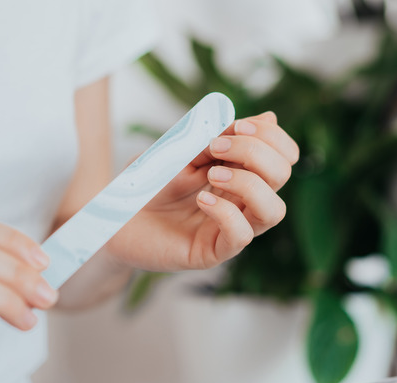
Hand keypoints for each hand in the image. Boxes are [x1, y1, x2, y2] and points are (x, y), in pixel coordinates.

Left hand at [107, 111, 298, 270]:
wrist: (112, 214)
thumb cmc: (147, 181)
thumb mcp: (184, 148)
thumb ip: (222, 134)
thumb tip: (269, 118)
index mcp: (241, 172)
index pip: (284, 156)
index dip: (271, 137)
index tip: (238, 125)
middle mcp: (243, 201)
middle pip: (282, 175)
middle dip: (256, 152)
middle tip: (216, 146)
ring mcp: (230, 228)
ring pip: (274, 210)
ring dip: (249, 184)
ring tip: (212, 175)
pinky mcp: (212, 251)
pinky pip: (241, 236)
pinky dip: (226, 213)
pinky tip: (202, 200)